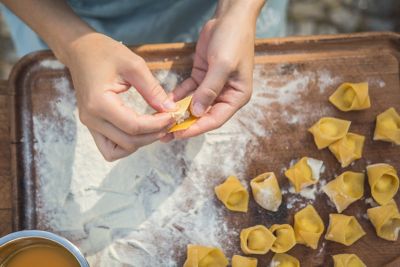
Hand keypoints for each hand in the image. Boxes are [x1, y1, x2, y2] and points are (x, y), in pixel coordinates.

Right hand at [65, 33, 176, 160]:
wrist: (80, 50)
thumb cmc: (105, 52)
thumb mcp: (134, 65)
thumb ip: (152, 90)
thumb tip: (170, 109)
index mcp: (99, 103)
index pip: (134, 126)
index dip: (157, 125)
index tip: (173, 115)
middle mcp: (91, 118)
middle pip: (128, 142)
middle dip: (153, 135)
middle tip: (169, 121)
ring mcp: (89, 124)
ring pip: (118, 151)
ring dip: (140, 143)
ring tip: (155, 127)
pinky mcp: (92, 125)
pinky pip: (109, 148)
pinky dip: (126, 145)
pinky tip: (140, 131)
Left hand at [171, 1, 262, 137]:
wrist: (230, 18)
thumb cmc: (233, 41)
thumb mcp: (222, 65)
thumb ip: (209, 90)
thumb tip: (196, 112)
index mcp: (236, 97)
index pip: (215, 119)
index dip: (197, 128)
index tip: (178, 133)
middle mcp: (225, 95)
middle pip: (203, 115)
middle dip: (185, 123)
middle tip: (165, 133)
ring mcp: (213, 86)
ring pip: (194, 105)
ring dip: (179, 112)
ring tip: (162, 122)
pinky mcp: (202, 76)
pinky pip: (188, 91)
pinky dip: (178, 96)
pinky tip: (165, 102)